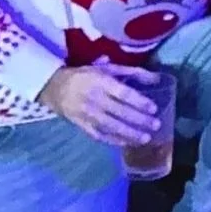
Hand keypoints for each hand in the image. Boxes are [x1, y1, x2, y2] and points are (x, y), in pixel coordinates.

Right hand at [38, 64, 161, 146]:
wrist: (53, 87)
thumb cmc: (86, 75)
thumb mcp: (107, 68)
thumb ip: (132, 72)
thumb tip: (157, 78)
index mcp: (100, 82)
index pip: (122, 93)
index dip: (139, 102)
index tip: (153, 108)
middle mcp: (93, 99)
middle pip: (119, 112)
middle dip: (139, 120)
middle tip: (156, 125)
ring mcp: (86, 114)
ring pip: (110, 126)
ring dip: (129, 133)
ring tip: (146, 138)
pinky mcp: (81, 125)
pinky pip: (99, 135)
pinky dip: (114, 140)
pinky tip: (127, 143)